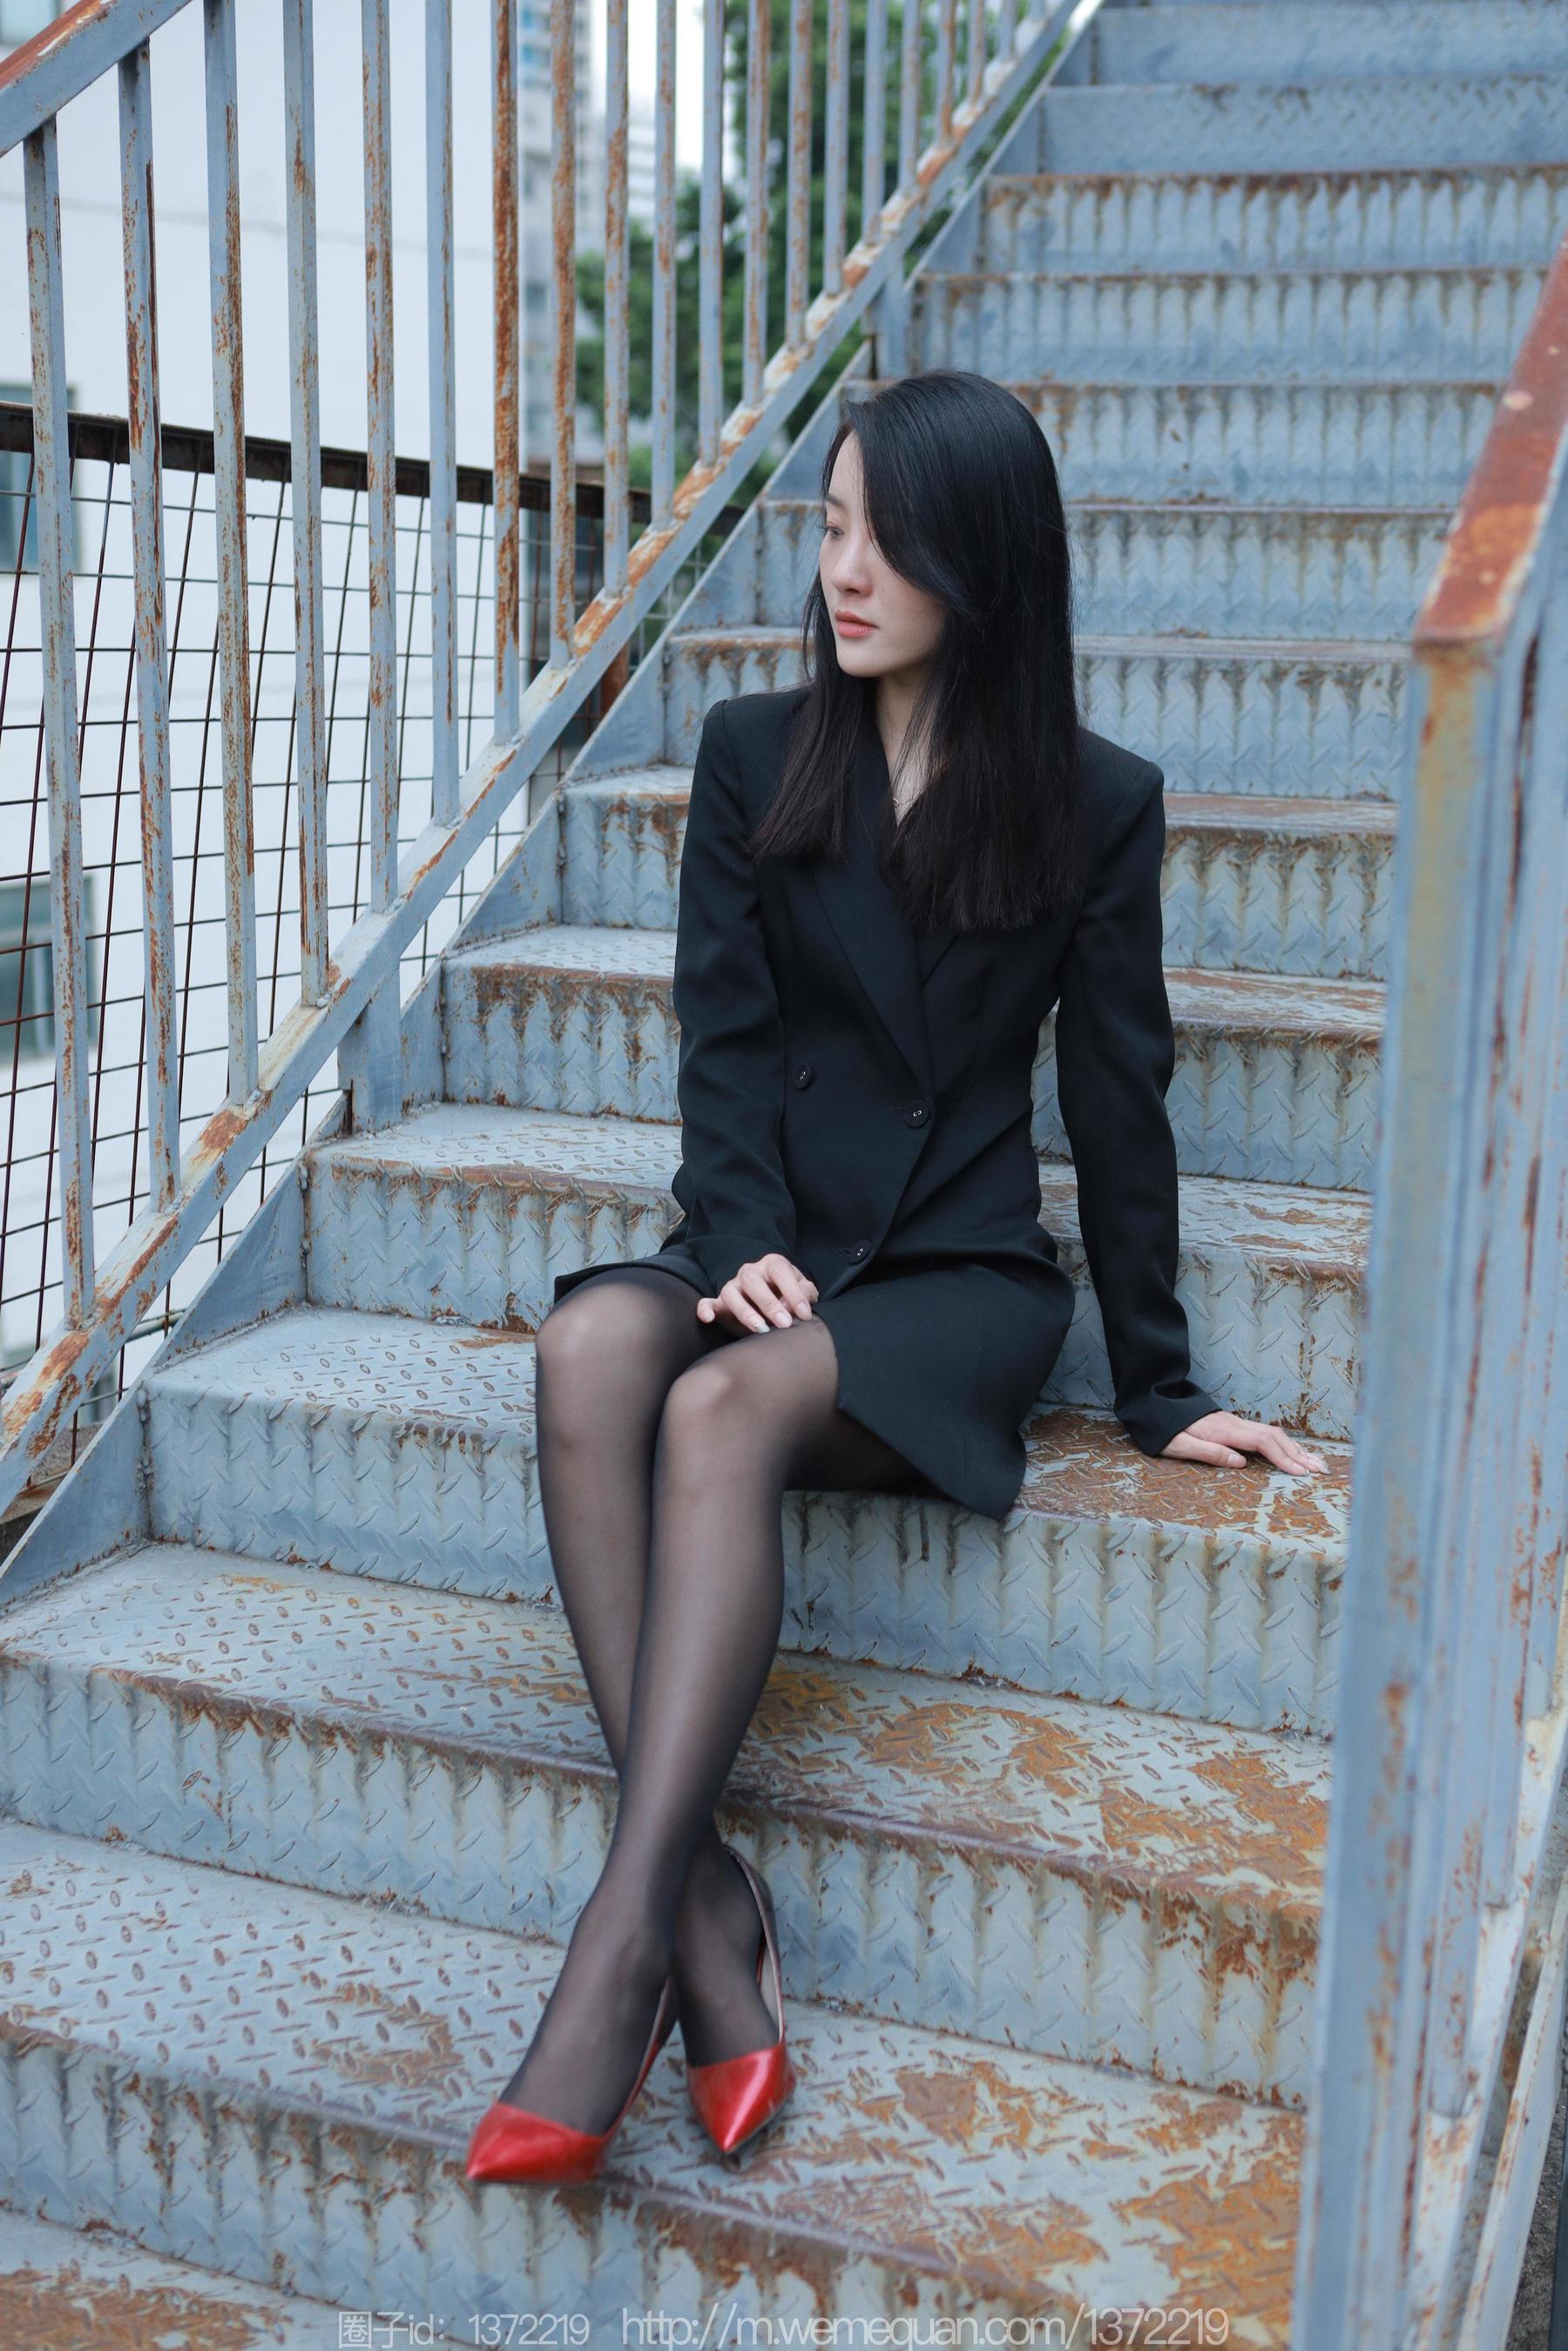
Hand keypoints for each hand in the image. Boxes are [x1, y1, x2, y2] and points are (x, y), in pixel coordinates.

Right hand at [696, 1254, 819, 1335]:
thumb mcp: (805, 1293)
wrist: (774, 1308)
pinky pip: (706, 1303)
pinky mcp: (720, 1303)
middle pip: (753, 1281)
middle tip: (785, 1324)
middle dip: (769, 1303)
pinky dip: (705, 1309)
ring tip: (761, 1329)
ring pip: (730, 1292)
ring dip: (745, 1312)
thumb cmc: (791, 1297)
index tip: (805, 1314)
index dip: (793, 1292)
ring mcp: (733, 1286)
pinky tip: (709, 1318)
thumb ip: (806, 1295)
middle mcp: (750, 1272)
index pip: (780, 1271)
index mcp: (772, 1264)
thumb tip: (797, 1307)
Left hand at [1159, 1411, 1325, 1473]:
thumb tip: (1240, 1462)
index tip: (1300, 1472)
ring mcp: (1237, 1423)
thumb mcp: (1180, 1445)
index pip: (1262, 1442)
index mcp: (1224, 1430)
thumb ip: (1210, 1453)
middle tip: (1321, 1470)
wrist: (1158, 1405)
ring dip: (1296, 1449)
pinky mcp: (1235, 1426)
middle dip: (1300, 1454)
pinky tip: (1294, 1452)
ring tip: (1316, 1463)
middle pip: (1275, 1437)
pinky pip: (1266, 1434)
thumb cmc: (1166, 1429)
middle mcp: (1235, 1424)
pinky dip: (1285, 1444)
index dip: (1283, 1457)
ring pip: (1274, 1434)